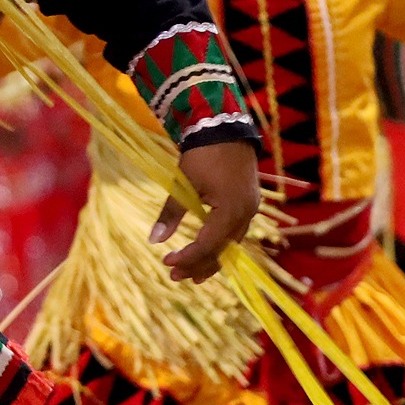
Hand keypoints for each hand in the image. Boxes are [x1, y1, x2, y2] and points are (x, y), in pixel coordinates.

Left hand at [150, 139, 260, 283]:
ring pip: (232, 244)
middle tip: (175, 277)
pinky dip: (221, 245)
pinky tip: (209, 253)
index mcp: (231, 211)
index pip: (208, 245)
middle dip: (199, 266)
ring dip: (211, 259)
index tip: (166, 263)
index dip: (187, 258)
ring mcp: (251, 209)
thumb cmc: (203, 154)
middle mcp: (246, 215)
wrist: (225, 127)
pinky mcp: (249, 203)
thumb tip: (153, 240)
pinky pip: (236, 233)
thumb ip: (171, 213)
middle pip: (223, 251)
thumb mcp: (184, 183)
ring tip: (192, 275)